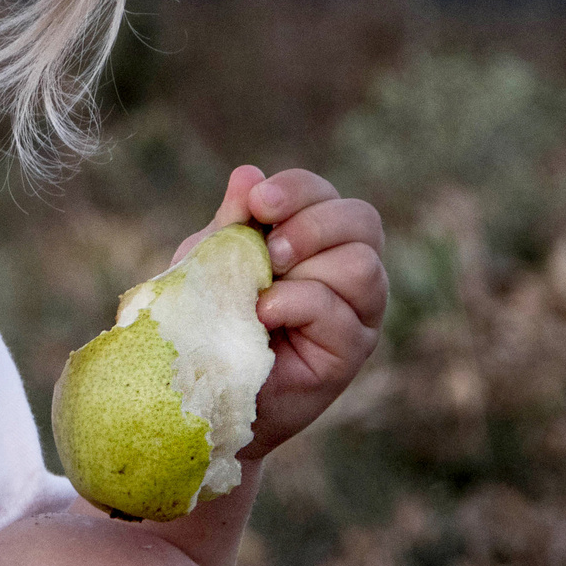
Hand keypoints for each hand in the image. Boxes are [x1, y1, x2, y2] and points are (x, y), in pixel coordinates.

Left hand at [170, 164, 386, 458]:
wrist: (203, 392)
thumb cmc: (210, 322)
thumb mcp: (212, 263)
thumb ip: (233, 223)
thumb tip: (248, 173)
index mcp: (317, 240)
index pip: (326, 195)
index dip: (296, 189)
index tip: (257, 202)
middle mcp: (348, 272)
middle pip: (361, 220)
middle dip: (311, 223)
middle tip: (269, 249)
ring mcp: (357, 313)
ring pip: (362, 264)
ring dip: (309, 265)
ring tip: (262, 288)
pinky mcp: (350, 352)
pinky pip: (338, 310)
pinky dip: (297, 304)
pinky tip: (262, 316)